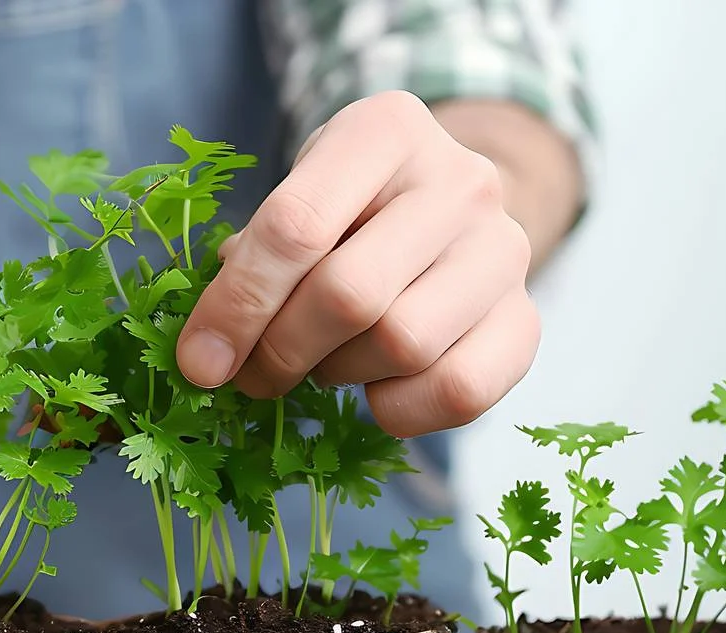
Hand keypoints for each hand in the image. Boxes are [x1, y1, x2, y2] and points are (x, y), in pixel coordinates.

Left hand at [176, 90, 539, 437]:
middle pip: (349, 294)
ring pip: (403, 342)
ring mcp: (503, 248)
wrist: (448, 208)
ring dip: (338, 373)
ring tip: (319, 363)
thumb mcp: (295, 197)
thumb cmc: (347, 207)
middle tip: (250, 375)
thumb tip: (211, 350)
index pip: (294, 226)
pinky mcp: (527, 317)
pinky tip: (373, 390)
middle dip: (280, 350)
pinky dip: (399, 409)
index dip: (236, 306)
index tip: (199, 361)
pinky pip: (459, 389)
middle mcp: (460, 180)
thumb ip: (251, 258)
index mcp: (385, 130)